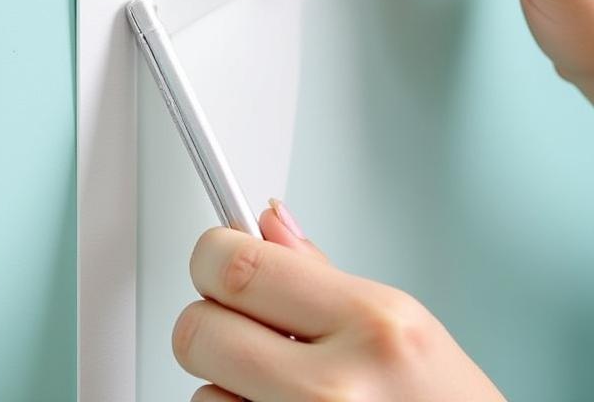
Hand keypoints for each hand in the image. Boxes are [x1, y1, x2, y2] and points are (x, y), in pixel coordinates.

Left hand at [174, 203, 505, 401]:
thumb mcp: (405, 327)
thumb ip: (321, 274)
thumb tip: (266, 220)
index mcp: (371, 324)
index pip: (234, 265)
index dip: (210, 256)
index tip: (213, 259)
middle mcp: (336, 387)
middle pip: (198, 330)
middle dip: (211, 324)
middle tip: (245, 330)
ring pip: (202, 391)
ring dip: (226, 387)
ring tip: (279, 390)